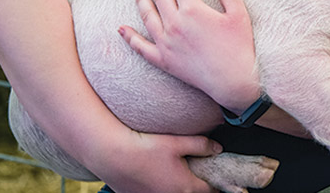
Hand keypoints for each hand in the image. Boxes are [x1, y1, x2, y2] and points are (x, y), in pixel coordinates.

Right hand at [93, 130, 222, 192]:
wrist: (112, 155)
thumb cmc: (145, 148)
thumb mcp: (177, 142)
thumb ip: (201, 145)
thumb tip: (218, 149)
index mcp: (185, 187)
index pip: (210, 190)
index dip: (214, 181)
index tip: (213, 171)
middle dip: (197, 185)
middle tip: (196, 170)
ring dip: (179, 186)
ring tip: (175, 171)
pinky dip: (163, 187)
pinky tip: (159, 174)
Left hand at [118, 0, 260, 112]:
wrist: (232, 81)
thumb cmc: (239, 47)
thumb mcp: (240, 14)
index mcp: (193, 10)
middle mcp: (175, 23)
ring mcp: (166, 42)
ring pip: (147, 16)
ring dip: (141, 0)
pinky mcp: (163, 60)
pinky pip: (141, 47)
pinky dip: (129, 37)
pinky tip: (121, 28)